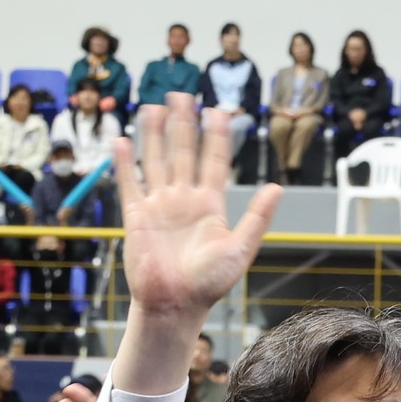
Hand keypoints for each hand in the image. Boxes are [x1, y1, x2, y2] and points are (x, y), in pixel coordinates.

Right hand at [111, 94, 278, 323]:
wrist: (175, 305)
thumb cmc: (209, 283)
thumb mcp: (240, 249)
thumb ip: (257, 217)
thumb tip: (277, 187)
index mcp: (210, 205)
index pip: (213, 160)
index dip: (215, 135)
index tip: (218, 110)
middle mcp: (184, 200)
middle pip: (183, 152)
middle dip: (183, 124)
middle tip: (181, 96)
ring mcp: (159, 206)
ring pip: (156, 161)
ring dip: (153, 134)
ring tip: (152, 107)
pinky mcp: (136, 217)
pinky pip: (130, 184)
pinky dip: (125, 163)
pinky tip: (122, 140)